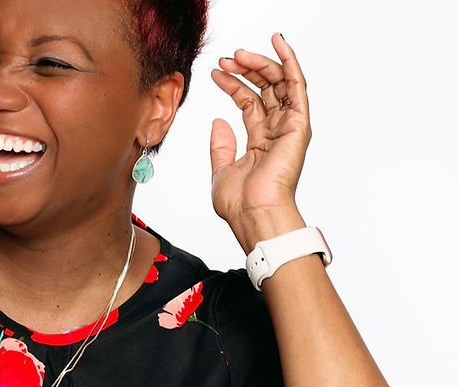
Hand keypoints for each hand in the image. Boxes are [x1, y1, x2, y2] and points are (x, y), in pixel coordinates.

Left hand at [209, 33, 310, 252]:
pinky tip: (278, 43)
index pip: (249, 103)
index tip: (215, 73)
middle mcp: (277, 132)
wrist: (253, 215)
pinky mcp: (298, 125)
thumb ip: (221, 146)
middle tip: (225, 59)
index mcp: (261, 142)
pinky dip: (289, 62)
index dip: (233, 85)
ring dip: (260, 64)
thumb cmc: (239, 204)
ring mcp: (289, 128)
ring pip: (279, 84)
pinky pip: (296, 86)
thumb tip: (218, 122)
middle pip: (265, 90)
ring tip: (238, 54)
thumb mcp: (220, 170)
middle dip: (245, 70)